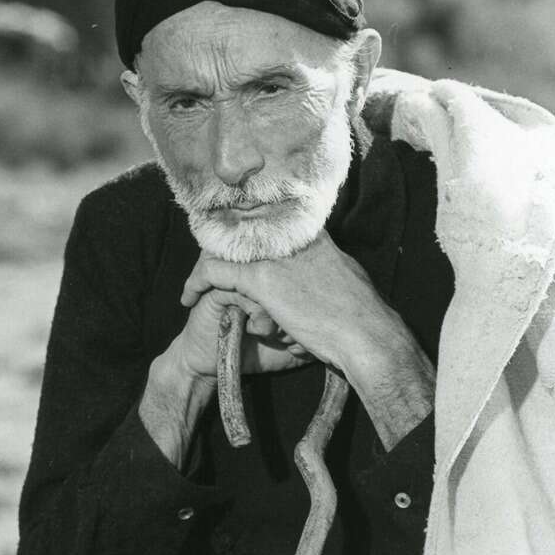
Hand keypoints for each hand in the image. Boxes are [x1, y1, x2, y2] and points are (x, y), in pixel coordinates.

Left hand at [181, 232, 410, 388]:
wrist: (365, 335)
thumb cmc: (360, 314)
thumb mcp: (345, 275)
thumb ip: (327, 263)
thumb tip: (326, 264)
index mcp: (312, 233)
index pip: (266, 219)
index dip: (243, 227)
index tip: (228, 233)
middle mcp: (291, 237)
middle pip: (241, 230)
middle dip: (220, 248)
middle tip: (202, 257)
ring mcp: (274, 256)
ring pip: (224, 249)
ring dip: (209, 271)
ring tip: (196, 286)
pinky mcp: (261, 278)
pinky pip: (214, 272)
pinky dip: (197, 283)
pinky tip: (188, 297)